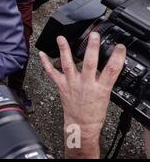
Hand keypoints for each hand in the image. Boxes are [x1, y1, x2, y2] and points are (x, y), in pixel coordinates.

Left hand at [39, 32, 125, 158]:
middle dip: (92, 49)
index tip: (119, 47)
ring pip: (67, 64)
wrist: (82, 125)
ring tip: (61, 38)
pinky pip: (51, 73)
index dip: (117, 58)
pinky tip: (42, 53)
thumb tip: (106, 64)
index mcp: (100, 88)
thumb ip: (104, 79)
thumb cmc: (94, 112)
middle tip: (93, 36)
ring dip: (64, 50)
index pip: (112, 70)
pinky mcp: (61, 86)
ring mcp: (72, 84)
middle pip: (89, 64)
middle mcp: (85, 84)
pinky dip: (45, 63)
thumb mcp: (106, 95)